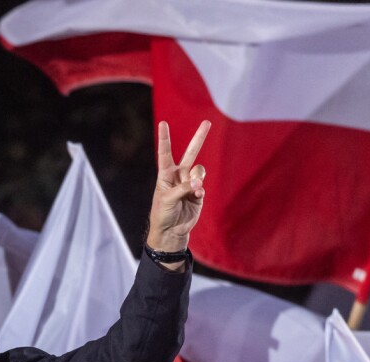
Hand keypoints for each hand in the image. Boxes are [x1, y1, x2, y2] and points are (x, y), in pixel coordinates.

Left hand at [146, 120, 210, 257]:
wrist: (171, 231)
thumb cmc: (163, 214)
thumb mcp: (167, 199)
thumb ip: (183, 188)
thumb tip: (198, 182)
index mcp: (166, 174)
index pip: (165, 153)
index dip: (165, 139)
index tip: (163, 123)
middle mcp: (179, 176)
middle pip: (190, 152)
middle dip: (199, 138)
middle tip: (207, 122)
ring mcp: (190, 183)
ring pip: (199, 170)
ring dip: (196, 178)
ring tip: (192, 189)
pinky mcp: (199, 193)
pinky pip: (202, 185)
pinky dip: (200, 190)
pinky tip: (196, 195)